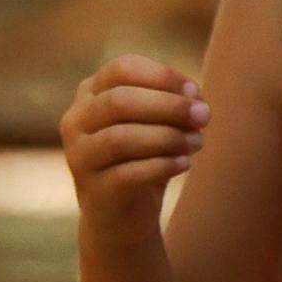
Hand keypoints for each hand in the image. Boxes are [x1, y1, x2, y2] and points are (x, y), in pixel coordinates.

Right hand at [62, 55, 205, 238]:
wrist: (124, 212)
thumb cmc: (146, 154)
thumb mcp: (160, 121)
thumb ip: (176, 102)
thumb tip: (196, 101)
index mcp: (90, 93)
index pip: (122, 68)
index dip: (162, 76)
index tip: (195, 92)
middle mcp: (76, 121)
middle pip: (120, 101)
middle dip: (170, 106)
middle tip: (205, 116)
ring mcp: (79, 156)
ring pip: (121, 138)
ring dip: (169, 137)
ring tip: (198, 142)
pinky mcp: (93, 190)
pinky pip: (127, 174)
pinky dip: (163, 165)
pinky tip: (184, 164)